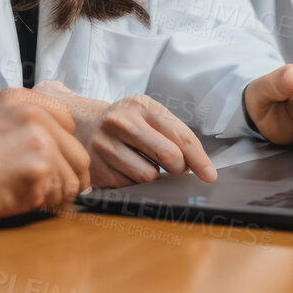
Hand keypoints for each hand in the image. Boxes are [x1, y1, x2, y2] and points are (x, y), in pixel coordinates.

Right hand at [0, 88, 90, 227]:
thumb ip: (18, 119)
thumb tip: (47, 137)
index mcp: (21, 100)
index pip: (68, 123)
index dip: (63, 147)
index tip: (57, 162)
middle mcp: (35, 116)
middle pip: (78, 154)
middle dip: (71, 176)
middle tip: (59, 191)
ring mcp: (39, 144)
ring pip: (73, 179)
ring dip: (58, 195)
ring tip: (34, 199)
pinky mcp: (38, 174)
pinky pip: (58, 198)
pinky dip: (46, 207)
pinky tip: (23, 203)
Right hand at [34, 80, 215, 187]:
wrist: (82, 125)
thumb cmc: (126, 123)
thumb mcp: (147, 115)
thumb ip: (173, 133)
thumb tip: (196, 165)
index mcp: (141, 105)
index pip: (181, 136)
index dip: (199, 159)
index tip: (209, 175)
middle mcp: (121, 122)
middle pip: (167, 155)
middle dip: (178, 168)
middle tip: (174, 168)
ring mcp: (105, 145)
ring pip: (148, 175)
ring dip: (154, 176)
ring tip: (145, 163)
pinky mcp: (96, 168)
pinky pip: (129, 186)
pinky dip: (134, 182)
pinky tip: (127, 169)